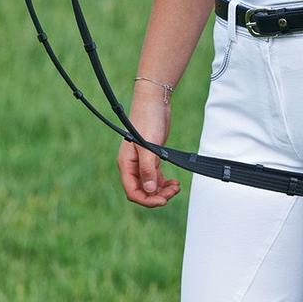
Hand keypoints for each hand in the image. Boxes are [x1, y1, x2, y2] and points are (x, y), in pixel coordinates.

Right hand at [116, 83, 181, 207]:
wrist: (154, 101)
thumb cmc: (147, 119)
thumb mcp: (147, 145)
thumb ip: (148, 168)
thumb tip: (150, 190)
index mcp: (126, 164)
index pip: (132, 191)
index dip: (146, 199)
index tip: (162, 200)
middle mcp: (133, 165)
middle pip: (142, 191)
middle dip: (157, 195)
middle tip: (173, 193)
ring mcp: (142, 162)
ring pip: (150, 185)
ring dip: (163, 190)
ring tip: (176, 187)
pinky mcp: (152, 157)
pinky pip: (156, 177)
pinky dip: (165, 182)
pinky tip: (175, 182)